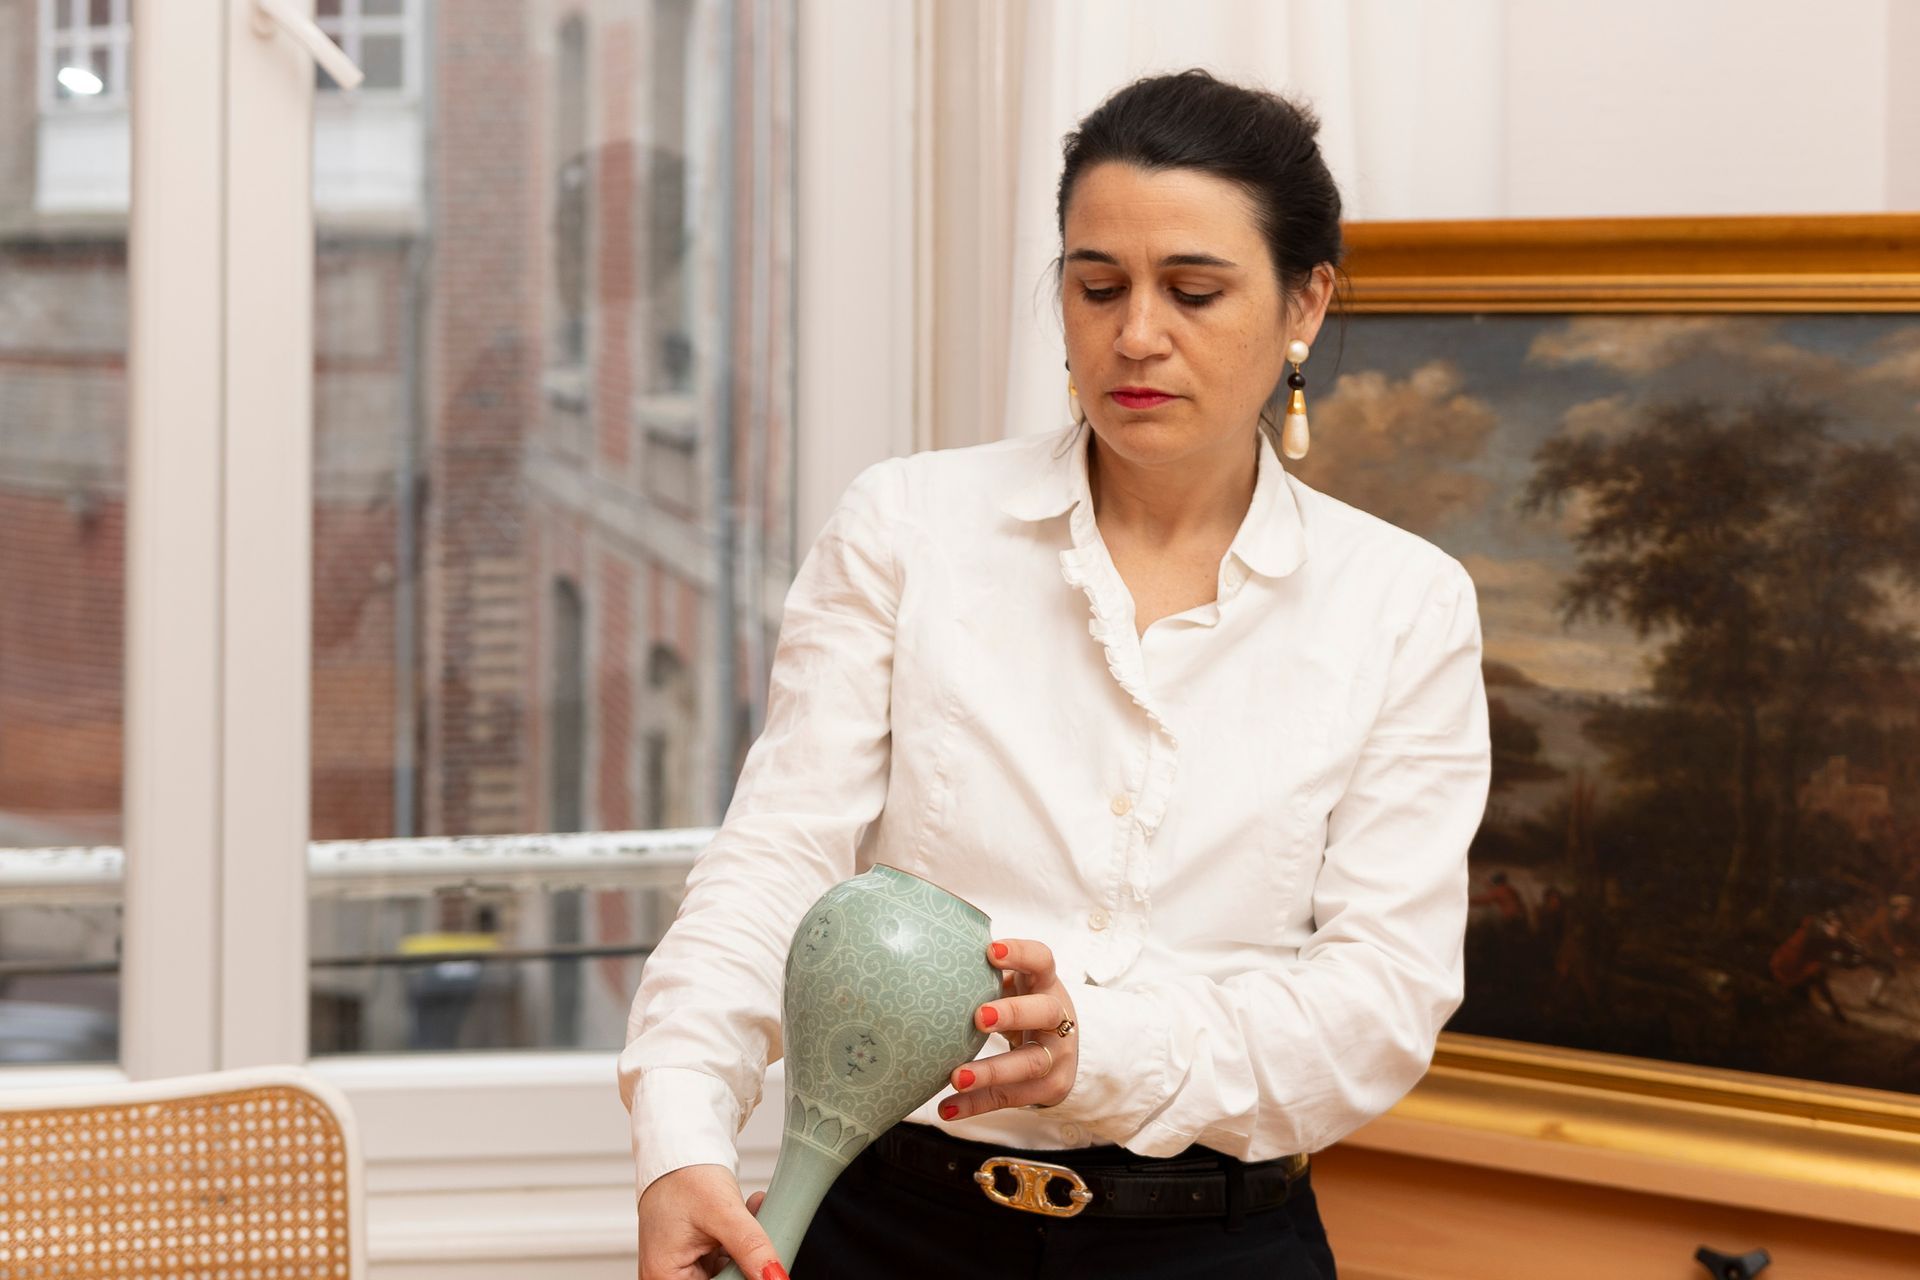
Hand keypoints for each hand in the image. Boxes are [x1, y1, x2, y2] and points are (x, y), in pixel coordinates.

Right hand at [636, 1164, 783, 1279]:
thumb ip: (751, 1248)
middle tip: (762, 1231)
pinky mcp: (692, 1258)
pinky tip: (749, 1214)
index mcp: (664, 1276)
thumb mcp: (723, 1212)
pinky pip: (724, 1261)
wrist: (680, 1150)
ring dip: (746, 1250)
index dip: (743, 1279)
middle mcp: (667, 1277)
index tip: (765, 1266)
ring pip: (726, 1274)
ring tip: (753, 1214)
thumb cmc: (685, 1176)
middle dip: (746, 1261)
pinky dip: (739, 1241)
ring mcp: (680, 1268)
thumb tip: (777, 1278)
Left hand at [938, 937, 1077, 1118]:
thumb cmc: (1025, 1007)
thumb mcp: (1018, 986)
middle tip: (978, 1017)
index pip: (1042, 960)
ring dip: (991, 1071)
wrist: (1063, 1050)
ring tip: (957, 1077)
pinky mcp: (1050, 1088)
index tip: (990, 951)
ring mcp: (1057, 1055)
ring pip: (1030, 1063)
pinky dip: (977, 1104)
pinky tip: (948, 1108)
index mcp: (1046, 984)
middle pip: (1044, 1012)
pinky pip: (1011, 1096)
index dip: (1021, 953)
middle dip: (1013, 1013)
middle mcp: (1058, 1018)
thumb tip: (929, 960)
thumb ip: (988, 976)